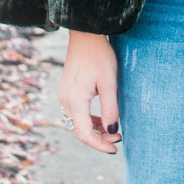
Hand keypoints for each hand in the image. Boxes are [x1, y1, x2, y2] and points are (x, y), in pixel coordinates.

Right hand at [59, 31, 119, 155]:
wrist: (85, 35)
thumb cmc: (99, 56)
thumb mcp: (109, 83)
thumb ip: (110, 109)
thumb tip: (112, 131)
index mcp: (75, 100)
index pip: (85, 133)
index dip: (99, 144)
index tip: (115, 148)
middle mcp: (66, 100)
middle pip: (80, 130)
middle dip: (99, 138)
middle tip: (119, 139)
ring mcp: (65, 95)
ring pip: (77, 122)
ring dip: (95, 130)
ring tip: (114, 131)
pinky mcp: (67, 90)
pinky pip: (76, 113)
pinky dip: (89, 120)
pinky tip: (103, 120)